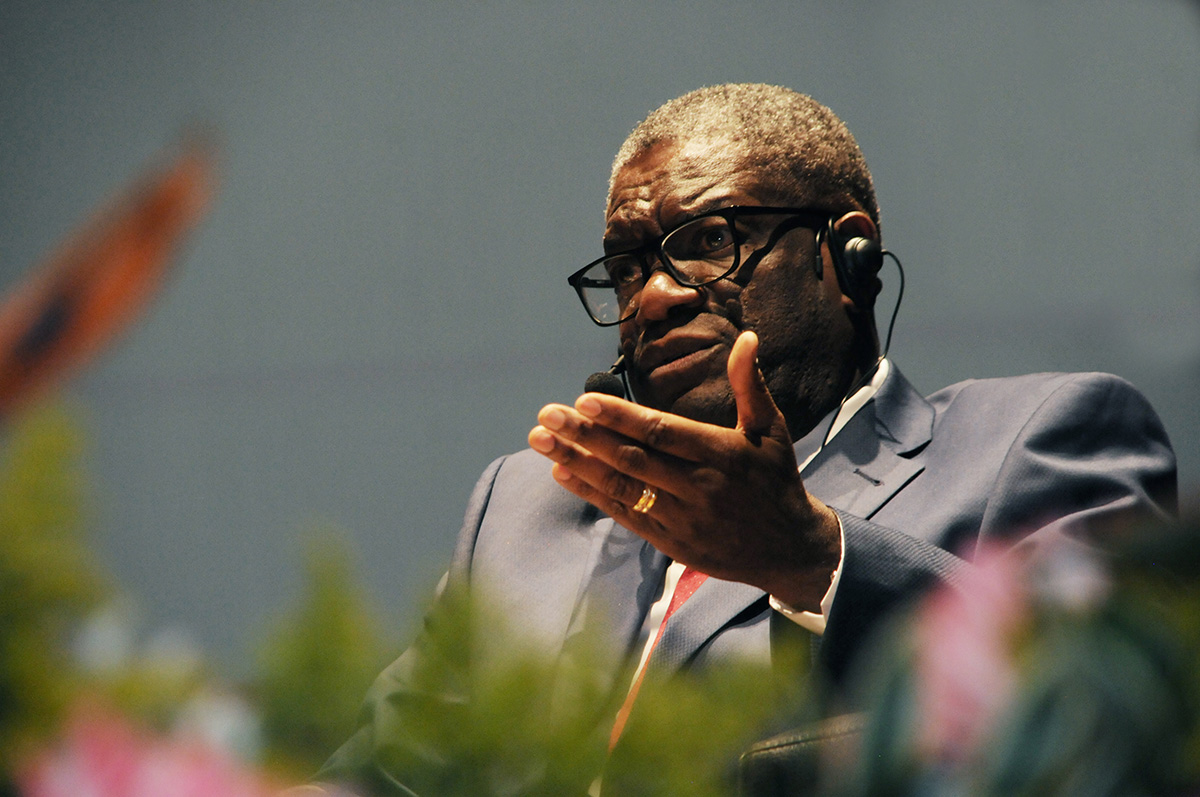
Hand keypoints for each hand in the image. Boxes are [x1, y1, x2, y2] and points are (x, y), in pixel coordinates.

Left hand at [528, 331, 840, 610]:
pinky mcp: (671, 542)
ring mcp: (682, 518)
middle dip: (585, 437)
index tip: (583, 400)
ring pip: (622, 487)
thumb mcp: (771, 429)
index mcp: (720, 454)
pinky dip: (592, 494)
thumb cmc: (776, 478)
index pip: (662, 433)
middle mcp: (698, 487)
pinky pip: (625, 514)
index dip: (620, 418)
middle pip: (633, 460)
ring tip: (540, 441)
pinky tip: (562, 472)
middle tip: (546, 416)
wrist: (789, 548)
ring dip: (576, 463)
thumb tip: (745, 336)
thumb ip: (750, 383)